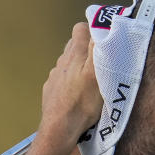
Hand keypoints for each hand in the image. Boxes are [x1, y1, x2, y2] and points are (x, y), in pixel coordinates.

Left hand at [39, 22, 103, 146]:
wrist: (59, 128)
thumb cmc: (82, 103)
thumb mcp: (98, 73)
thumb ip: (98, 48)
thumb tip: (100, 26)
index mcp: (74, 54)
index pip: (80, 29)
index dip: (92, 31)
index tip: (103, 41)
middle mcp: (61, 62)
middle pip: (74, 46)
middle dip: (88, 50)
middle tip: (102, 63)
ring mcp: (54, 76)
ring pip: (68, 64)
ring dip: (79, 68)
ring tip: (92, 82)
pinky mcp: (51, 90)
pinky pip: (62, 80)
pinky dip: (71, 83)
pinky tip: (78, 95)